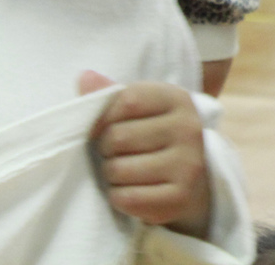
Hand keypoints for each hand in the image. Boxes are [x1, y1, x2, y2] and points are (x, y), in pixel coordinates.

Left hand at [80, 71, 210, 238]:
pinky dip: (119, 198)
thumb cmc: (153, 137)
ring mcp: (189, 163)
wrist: (189, 177)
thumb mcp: (138, 110)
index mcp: (178, 99)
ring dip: (111, 176)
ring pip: (118, 170)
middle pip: (117, 137)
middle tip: (118, 154)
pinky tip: (133, 191)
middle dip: (106, 150)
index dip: (104, 117)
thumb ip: (110, 94)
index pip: (125, 100)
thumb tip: (85, 76)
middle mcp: (189, 128)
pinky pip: (127, 198)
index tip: (106, 127)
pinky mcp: (180, 196)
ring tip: (126, 172)